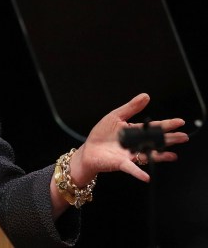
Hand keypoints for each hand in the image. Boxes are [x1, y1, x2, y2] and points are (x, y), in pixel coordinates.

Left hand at [70, 93, 188, 184]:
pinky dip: (138, 173)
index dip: (166, 124)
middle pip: (155, 141)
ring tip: (173, 155)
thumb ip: (131, 107)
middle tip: (183, 137)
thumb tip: (146, 96)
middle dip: (169, 139)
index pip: (153, 127)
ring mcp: (130, 155)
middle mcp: (135, 144)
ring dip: (161, 156)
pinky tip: (146, 176)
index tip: (179, 122)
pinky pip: (131, 168)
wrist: (89, 150)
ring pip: (148, 155)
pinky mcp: (121, 163)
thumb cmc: (101, 134)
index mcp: (134, 132)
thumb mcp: (115, 116)